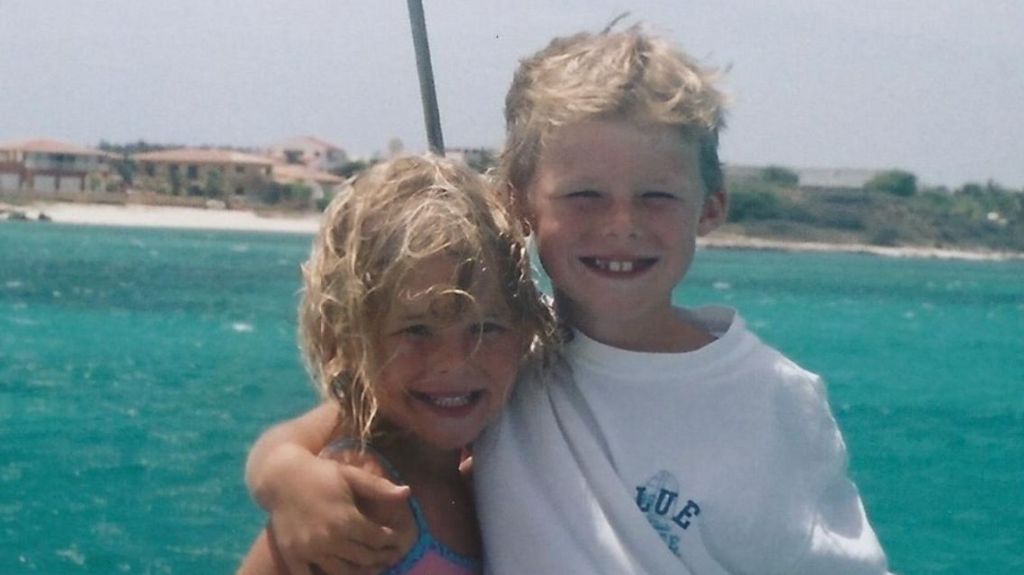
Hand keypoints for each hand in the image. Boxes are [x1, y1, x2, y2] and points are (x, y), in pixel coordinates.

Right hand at [266, 456, 410, 574]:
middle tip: (389, 557)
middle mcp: (330, 539)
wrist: (281, 477)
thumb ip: (379, 487)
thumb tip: (408, 492)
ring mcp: (310, 550)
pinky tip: (339, 573)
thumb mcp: (351, 476)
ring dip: (361, 573)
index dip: (391, 541)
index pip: (377, 539)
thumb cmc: (320, 473)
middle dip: (381, 558)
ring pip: (342, 572)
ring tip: (371, 568)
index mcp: (346, 520)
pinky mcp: (293, 555)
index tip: (398, 541)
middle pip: (364, 558)